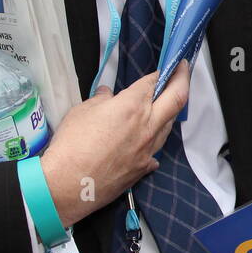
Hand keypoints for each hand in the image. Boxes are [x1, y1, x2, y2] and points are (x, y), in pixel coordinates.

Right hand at [39, 61, 189, 226]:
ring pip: (168, 126)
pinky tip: (146, 141)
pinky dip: (152, 142)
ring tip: (166, 104)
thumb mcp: (81, 112)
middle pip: (176, 99)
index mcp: (132, 106)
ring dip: (169, 112)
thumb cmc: (71, 145)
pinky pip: (155, 151)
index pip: (152, 82)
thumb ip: (100, 100)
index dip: (160, 72)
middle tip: (184, 70)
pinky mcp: (143, 168)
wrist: (67, 185)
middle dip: (183, 80)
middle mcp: (147, 126)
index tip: (166, 67)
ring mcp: (148, 149)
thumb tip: (107, 95)